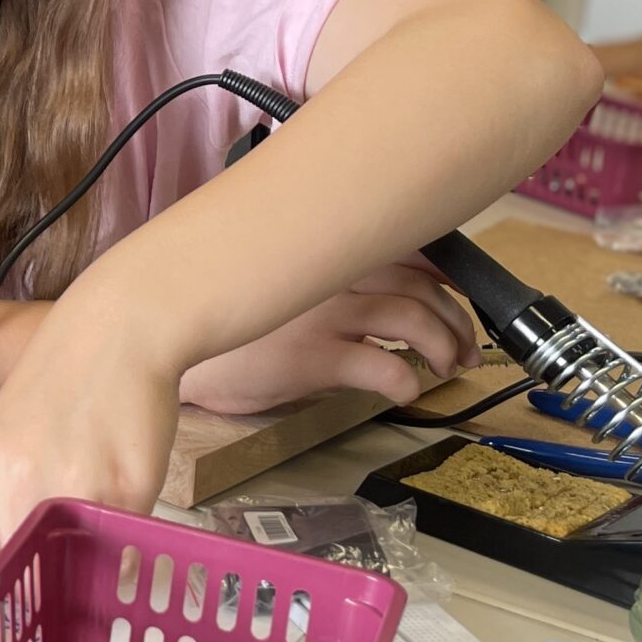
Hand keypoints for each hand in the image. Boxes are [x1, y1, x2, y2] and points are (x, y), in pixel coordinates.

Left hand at [0, 296, 182, 615]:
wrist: (116, 334)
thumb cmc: (55, 390)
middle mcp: (21, 486)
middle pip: (20, 579)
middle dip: (28, 618)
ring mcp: (76, 490)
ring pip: (77, 571)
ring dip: (82, 589)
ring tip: (89, 590)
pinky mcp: (129, 491)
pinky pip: (121, 550)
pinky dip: (121, 558)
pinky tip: (124, 542)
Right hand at [179, 264, 480, 414]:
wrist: (176, 350)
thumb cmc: (229, 326)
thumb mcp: (281, 291)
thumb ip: (327, 284)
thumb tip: (384, 299)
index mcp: (323, 255)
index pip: (406, 250)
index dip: (446, 275)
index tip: (460, 297)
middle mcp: (329, 276)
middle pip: (420, 287)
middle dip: (455, 320)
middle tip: (464, 350)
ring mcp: (322, 314)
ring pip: (411, 320)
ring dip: (443, 347)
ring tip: (448, 370)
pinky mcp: (311, 356)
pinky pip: (381, 364)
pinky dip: (407, 380)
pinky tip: (408, 392)